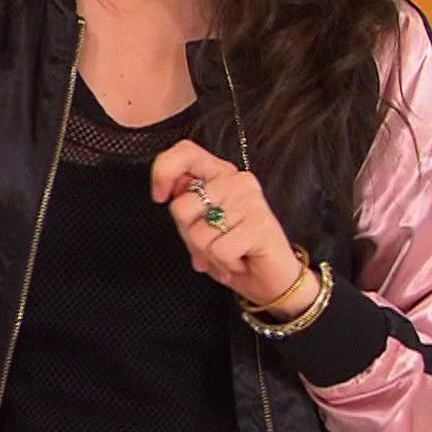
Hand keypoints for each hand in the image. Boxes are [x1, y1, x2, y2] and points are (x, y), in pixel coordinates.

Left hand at [150, 139, 311, 316]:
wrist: (272, 280)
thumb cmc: (234, 251)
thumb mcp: (202, 225)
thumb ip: (187, 206)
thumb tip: (169, 192)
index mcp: (220, 174)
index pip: (185, 152)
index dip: (163, 171)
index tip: (159, 197)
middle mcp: (236, 180)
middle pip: (181, 207)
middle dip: (188, 236)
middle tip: (212, 245)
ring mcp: (250, 200)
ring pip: (198, 234)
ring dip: (207, 255)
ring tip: (227, 256)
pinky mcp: (260, 224)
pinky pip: (218, 250)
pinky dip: (223, 265)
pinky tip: (239, 262)